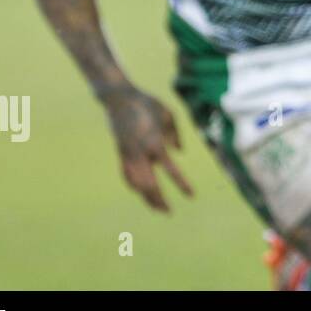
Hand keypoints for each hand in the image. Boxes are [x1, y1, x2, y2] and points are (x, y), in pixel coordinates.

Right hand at [101, 87, 193, 212]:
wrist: (118, 98)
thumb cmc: (147, 103)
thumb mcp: (168, 114)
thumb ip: (175, 133)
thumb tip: (179, 152)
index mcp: (155, 142)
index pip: (171, 170)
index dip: (181, 184)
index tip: (191, 196)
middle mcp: (140, 152)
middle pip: (150, 185)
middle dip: (159, 201)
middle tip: (168, 212)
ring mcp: (127, 154)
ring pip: (136, 184)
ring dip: (146, 197)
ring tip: (156, 207)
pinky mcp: (120, 153)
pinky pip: (126, 175)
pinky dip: (133, 185)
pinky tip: (140, 192)